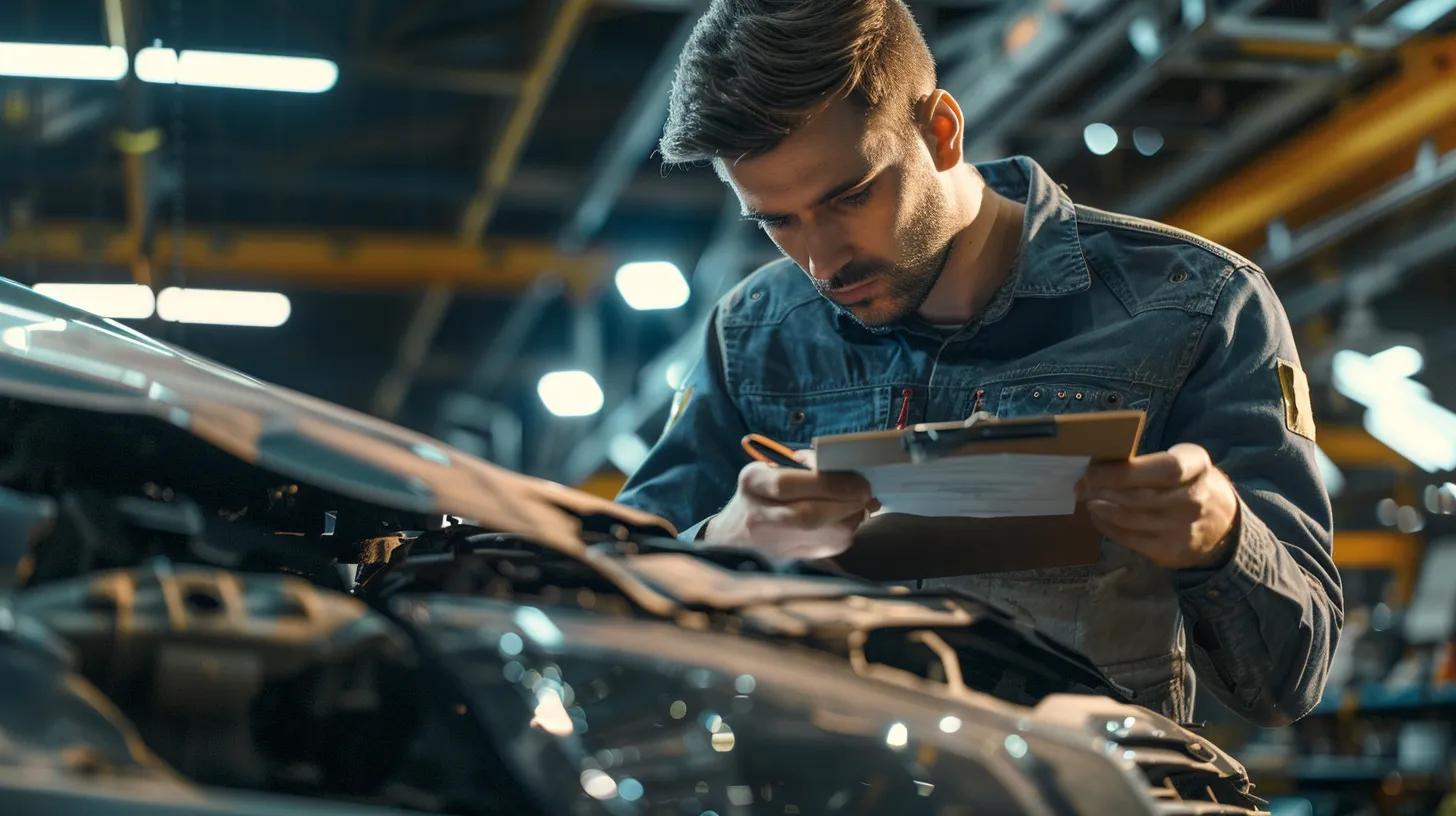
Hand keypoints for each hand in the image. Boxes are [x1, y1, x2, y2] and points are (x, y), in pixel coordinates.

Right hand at [704, 450, 875, 559]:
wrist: (734, 537)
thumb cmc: (761, 496)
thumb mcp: (770, 470)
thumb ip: (805, 467)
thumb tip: (846, 472)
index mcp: (753, 485)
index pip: (788, 485)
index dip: (829, 483)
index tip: (857, 481)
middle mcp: (759, 518)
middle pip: (809, 516)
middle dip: (846, 502)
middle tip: (865, 493)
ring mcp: (773, 545)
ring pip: (823, 536)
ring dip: (851, 519)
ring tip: (857, 505)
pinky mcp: (791, 562)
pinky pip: (828, 549)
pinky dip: (845, 532)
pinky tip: (846, 520)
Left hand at [1075, 443, 1239, 569]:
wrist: (1223, 526)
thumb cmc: (1191, 484)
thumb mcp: (1184, 462)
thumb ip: (1150, 462)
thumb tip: (1100, 463)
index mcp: (1198, 467)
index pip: (1164, 470)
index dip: (1124, 472)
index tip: (1093, 470)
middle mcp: (1195, 499)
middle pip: (1141, 496)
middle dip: (1104, 490)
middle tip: (1082, 485)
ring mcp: (1184, 529)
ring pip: (1131, 518)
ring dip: (1102, 508)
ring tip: (1088, 499)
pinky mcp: (1172, 551)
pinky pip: (1130, 539)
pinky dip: (1108, 526)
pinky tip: (1099, 516)